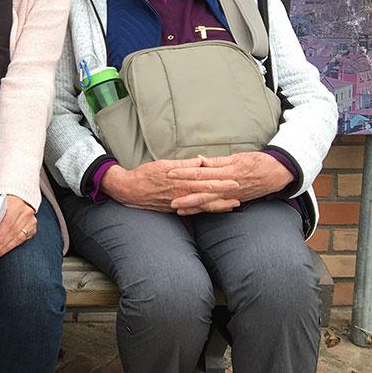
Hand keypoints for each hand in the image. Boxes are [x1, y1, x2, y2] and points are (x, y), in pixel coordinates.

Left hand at [0, 194, 37, 259]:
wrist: (19, 201)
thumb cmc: (5, 206)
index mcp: (15, 205)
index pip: (7, 223)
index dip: (0, 235)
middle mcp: (26, 213)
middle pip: (13, 232)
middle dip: (2, 244)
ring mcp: (31, 221)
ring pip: (19, 237)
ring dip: (7, 247)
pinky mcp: (33, 228)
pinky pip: (23, 239)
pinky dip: (14, 245)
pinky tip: (7, 249)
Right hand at [100, 158, 239, 212]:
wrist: (129, 190)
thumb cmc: (145, 175)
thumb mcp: (164, 164)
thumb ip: (183, 164)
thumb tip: (200, 162)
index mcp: (181, 181)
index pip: (206, 181)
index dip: (222, 181)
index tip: (236, 179)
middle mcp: (182, 194)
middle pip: (208, 195)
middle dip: (225, 194)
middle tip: (242, 192)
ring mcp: (180, 203)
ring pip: (204, 205)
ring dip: (220, 205)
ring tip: (234, 204)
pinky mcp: (176, 208)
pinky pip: (195, 210)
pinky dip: (207, 210)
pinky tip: (214, 209)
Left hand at [167, 153, 294, 213]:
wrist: (278, 173)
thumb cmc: (257, 161)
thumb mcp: (237, 157)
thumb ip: (216, 161)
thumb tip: (198, 160)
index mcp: (227, 172)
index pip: (201, 172)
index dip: (185, 173)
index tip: (170, 173)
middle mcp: (228, 186)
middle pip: (203, 192)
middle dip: (186, 196)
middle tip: (169, 199)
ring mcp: (232, 195)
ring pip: (210, 203)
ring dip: (193, 206)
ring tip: (177, 209)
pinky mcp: (236, 200)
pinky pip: (218, 207)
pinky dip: (206, 210)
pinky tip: (195, 212)